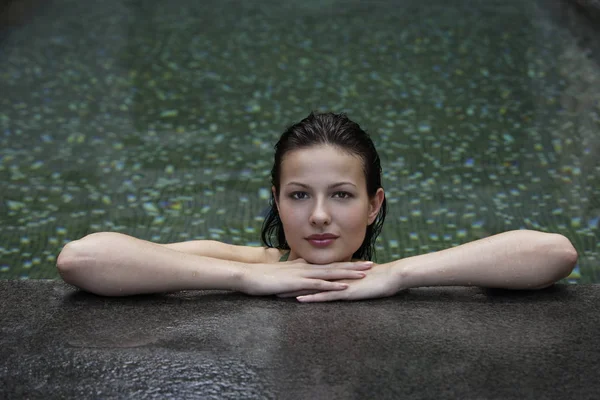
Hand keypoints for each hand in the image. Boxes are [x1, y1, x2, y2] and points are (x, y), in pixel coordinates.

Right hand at [237, 258, 373, 296]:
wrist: (249, 275)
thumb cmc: (263, 276)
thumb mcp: (282, 274)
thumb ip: (293, 273)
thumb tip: (301, 273)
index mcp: (304, 266)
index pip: (328, 263)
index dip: (345, 262)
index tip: (359, 262)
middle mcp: (306, 267)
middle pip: (335, 266)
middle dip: (354, 265)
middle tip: (371, 264)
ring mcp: (302, 274)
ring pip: (330, 273)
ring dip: (348, 273)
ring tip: (364, 273)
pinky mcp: (297, 283)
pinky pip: (318, 284)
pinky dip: (332, 285)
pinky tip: (344, 287)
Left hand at [276, 263, 400, 301]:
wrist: (391, 276)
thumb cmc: (377, 279)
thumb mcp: (357, 279)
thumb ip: (345, 279)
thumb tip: (338, 281)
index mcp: (334, 274)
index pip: (310, 275)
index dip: (294, 277)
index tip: (280, 279)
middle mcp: (333, 277)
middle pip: (306, 280)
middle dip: (289, 283)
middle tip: (271, 286)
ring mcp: (338, 284)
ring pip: (312, 287)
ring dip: (295, 291)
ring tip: (278, 294)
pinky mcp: (345, 292)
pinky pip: (325, 296)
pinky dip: (312, 297)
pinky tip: (299, 299)